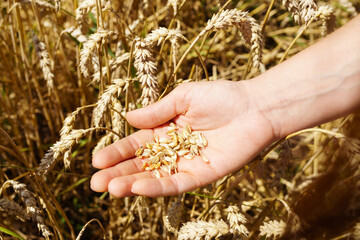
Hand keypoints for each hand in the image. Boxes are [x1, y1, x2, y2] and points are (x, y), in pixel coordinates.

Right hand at [90, 80, 275, 196]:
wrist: (255, 107)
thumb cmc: (221, 97)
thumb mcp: (184, 97)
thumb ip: (157, 111)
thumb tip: (127, 118)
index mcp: (166, 130)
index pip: (136, 144)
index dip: (117, 152)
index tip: (97, 160)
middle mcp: (173, 150)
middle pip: (141, 166)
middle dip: (118, 174)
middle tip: (95, 183)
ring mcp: (187, 164)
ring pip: (155, 178)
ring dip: (133, 184)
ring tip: (110, 189)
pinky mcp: (203, 176)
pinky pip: (177, 184)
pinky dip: (158, 187)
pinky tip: (138, 188)